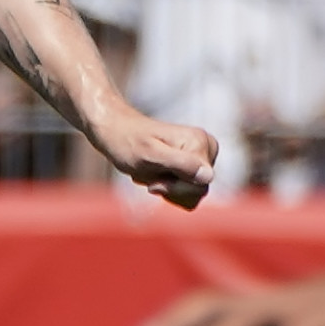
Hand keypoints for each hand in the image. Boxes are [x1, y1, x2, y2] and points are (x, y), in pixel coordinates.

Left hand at [87, 103, 217, 209]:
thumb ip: (181, 164)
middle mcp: (207, 148)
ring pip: (193, 194)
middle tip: (149, 173)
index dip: (174, 187)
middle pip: (198, 191)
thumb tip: (209, 176)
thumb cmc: (128, 142)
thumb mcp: (151, 155)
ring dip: (167, 188)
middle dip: (170, 188)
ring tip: (151, 171)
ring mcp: (201, 157)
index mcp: (202, 142)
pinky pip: (187, 193)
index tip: (153, 179)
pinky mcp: (194, 166)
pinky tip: (154, 173)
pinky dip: (167, 188)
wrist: (115, 131)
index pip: (200, 185)